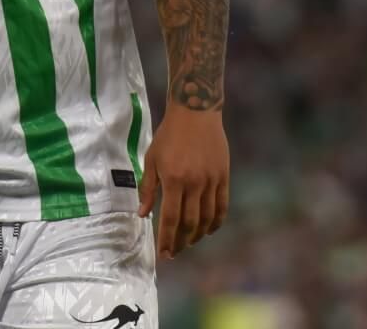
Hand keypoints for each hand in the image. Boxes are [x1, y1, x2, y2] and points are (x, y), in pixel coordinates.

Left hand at [139, 106, 228, 258]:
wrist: (196, 112)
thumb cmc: (169, 135)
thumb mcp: (152, 159)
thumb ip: (148, 188)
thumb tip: (143, 214)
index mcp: (173, 179)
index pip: (171, 219)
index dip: (167, 239)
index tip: (163, 253)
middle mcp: (194, 183)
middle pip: (190, 223)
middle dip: (182, 242)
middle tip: (175, 252)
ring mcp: (211, 181)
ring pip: (207, 218)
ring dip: (198, 235)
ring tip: (189, 242)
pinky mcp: (223, 176)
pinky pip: (222, 206)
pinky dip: (216, 222)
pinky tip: (209, 230)